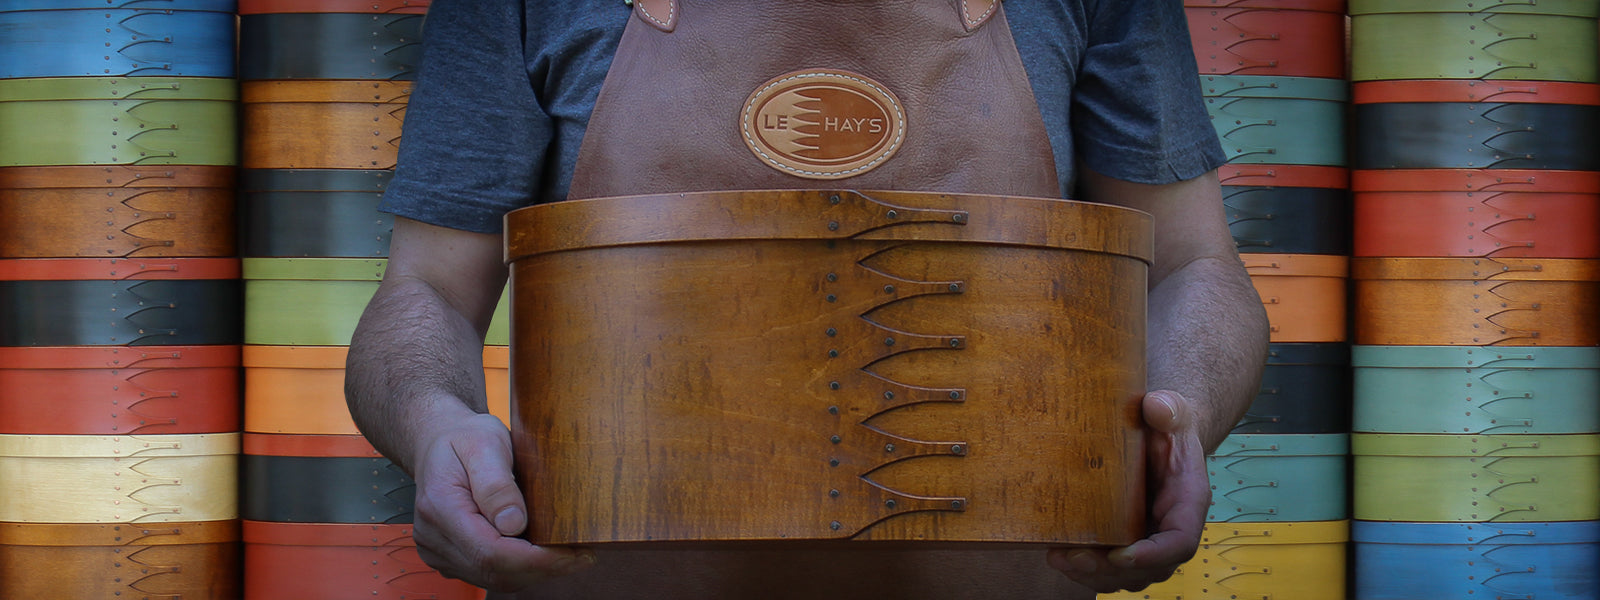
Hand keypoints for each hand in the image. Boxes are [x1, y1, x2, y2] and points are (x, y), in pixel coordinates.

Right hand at [411, 412, 595, 590]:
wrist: (437, 441)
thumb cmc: (465, 438)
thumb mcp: (485, 443)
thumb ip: (496, 484)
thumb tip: (514, 525)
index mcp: (440, 507)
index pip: (490, 552)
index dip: (535, 560)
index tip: (572, 553)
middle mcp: (433, 536)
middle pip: (493, 573)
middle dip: (542, 569)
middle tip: (581, 555)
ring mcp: (438, 550)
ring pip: (493, 579)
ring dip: (533, 572)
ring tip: (568, 555)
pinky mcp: (450, 556)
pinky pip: (487, 575)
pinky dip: (519, 569)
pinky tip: (542, 553)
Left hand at [1046, 390, 1210, 592]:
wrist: (1156, 433)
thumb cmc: (1165, 424)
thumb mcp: (1171, 410)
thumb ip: (1168, 409)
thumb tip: (1156, 407)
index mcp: (1187, 503)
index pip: (1179, 543)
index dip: (1154, 556)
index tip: (1121, 556)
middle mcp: (1168, 528)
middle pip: (1149, 569)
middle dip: (1111, 571)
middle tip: (1076, 557)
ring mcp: (1146, 538)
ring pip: (1125, 575)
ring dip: (1092, 575)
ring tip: (1059, 559)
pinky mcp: (1123, 539)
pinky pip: (1107, 566)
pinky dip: (1082, 567)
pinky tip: (1056, 554)